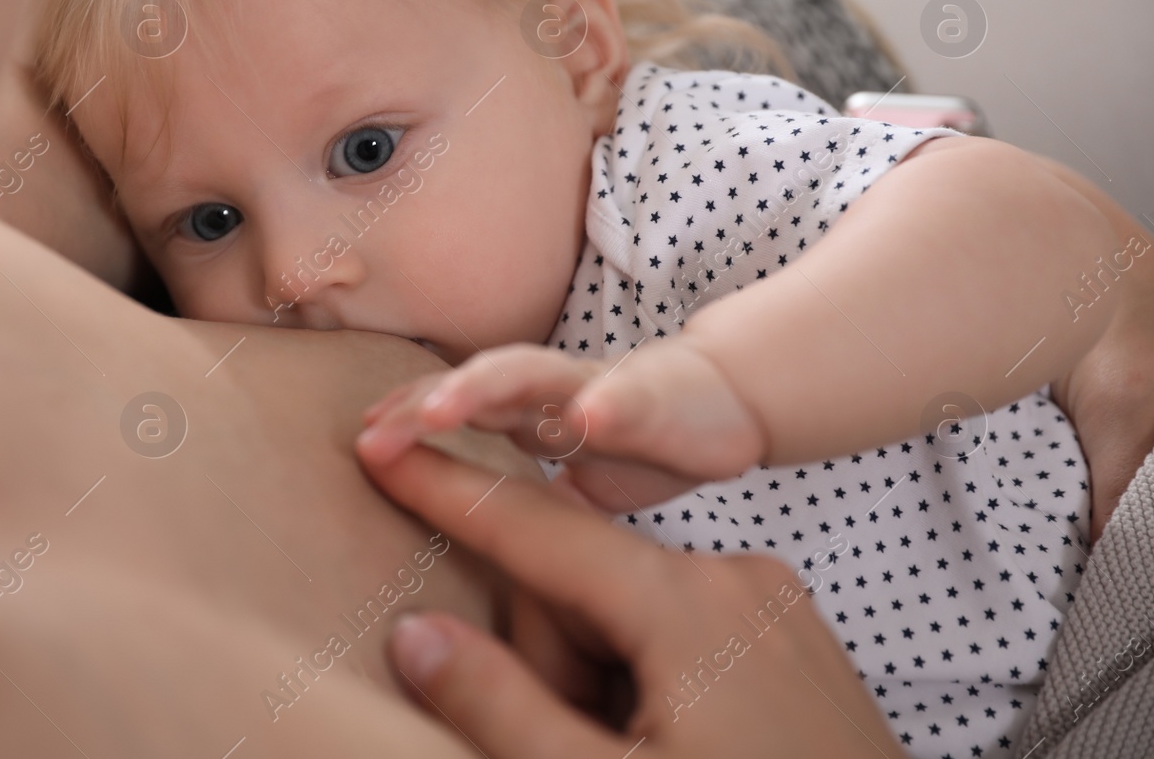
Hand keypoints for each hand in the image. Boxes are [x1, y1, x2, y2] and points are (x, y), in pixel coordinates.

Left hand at [356, 341, 767, 511]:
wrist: (722, 400)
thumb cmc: (632, 441)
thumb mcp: (563, 481)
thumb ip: (514, 501)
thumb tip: (454, 551)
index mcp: (525, 411)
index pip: (451, 408)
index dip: (405, 423)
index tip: (359, 447)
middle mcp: (551, 390)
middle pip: (472, 386)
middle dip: (420, 406)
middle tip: (373, 435)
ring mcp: (600, 384)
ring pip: (534, 374)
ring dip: (486, 385)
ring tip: (444, 407)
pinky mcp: (659, 395)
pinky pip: (631, 398)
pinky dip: (609, 403)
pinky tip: (590, 417)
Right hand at [362, 444, 905, 758]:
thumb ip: (502, 709)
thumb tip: (417, 634)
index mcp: (688, 604)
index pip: (538, 531)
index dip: (450, 492)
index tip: (382, 448)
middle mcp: (736, 579)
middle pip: (585, 585)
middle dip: (549, 657)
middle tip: (581, 744)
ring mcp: (774, 607)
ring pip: (631, 613)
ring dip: (598, 679)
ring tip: (631, 752)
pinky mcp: (793, 641)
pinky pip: (684, 633)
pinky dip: (647, 682)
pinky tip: (669, 744)